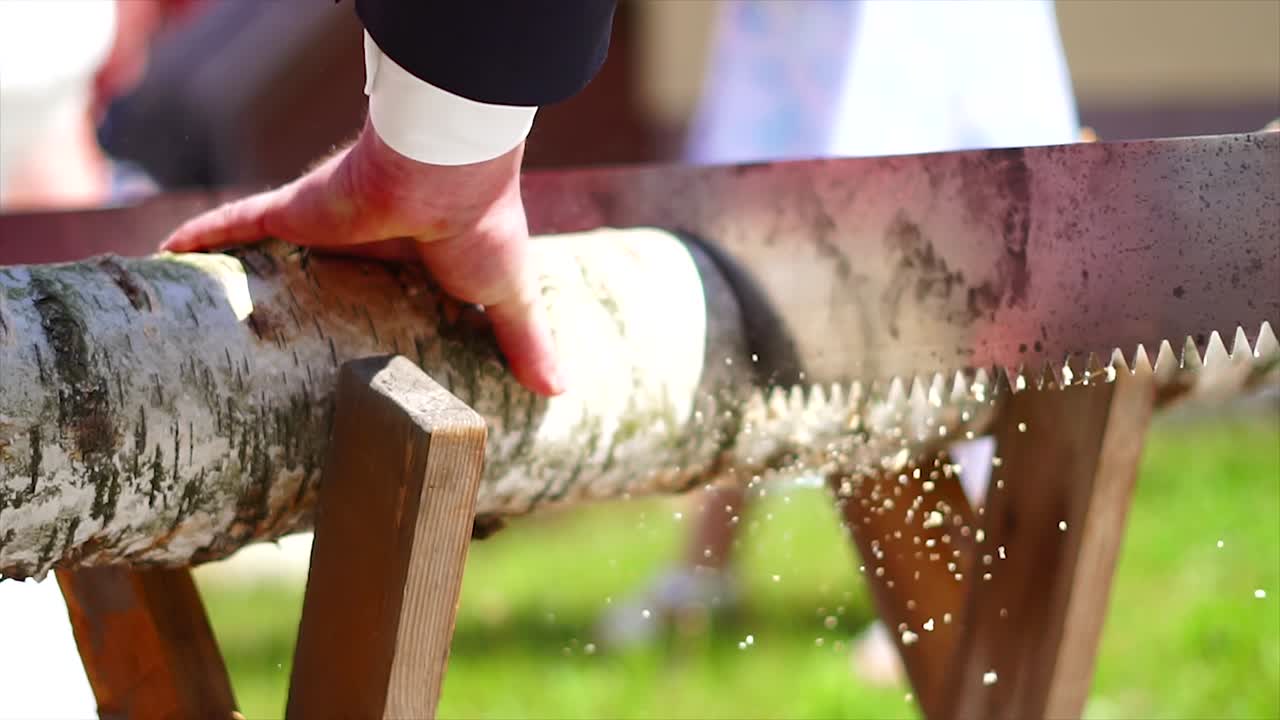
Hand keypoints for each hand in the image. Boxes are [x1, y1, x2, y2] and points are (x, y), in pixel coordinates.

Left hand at [162, 120, 565, 396]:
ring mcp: (321, 233)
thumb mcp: (508, 297)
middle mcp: (359, 249)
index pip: (381, 299)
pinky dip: (200, 239)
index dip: (365, 325)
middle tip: (272, 357)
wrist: (450, 174)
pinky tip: (166, 255)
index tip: (352, 361)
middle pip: (319, 282)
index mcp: (411, 267)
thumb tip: (559, 393)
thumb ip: (524, 342)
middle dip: (299, 309)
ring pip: (269, 257)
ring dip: (240, 278)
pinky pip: (234, 225)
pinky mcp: (293, 214)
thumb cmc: (482, 229)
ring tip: (209, 320)